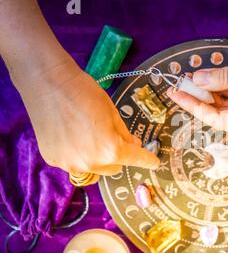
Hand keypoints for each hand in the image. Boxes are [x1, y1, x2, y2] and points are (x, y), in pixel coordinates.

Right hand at [15, 60, 159, 175]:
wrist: (48, 83)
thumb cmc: (85, 93)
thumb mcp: (113, 113)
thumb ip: (124, 134)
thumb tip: (133, 145)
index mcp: (110, 150)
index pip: (135, 160)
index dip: (147, 160)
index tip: (154, 162)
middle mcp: (90, 163)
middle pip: (114, 168)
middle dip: (118, 157)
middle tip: (113, 139)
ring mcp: (69, 164)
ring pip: (93, 169)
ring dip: (97, 158)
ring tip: (89, 135)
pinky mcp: (53, 160)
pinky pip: (74, 163)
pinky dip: (78, 155)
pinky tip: (72, 136)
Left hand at [167, 41, 227, 137]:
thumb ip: (226, 77)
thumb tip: (198, 79)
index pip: (219, 120)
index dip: (195, 107)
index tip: (177, 95)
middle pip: (221, 112)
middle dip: (201, 97)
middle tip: (180, 83)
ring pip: (227, 102)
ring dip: (210, 90)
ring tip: (189, 78)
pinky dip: (223, 84)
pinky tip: (208, 76)